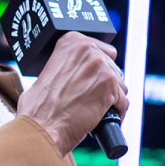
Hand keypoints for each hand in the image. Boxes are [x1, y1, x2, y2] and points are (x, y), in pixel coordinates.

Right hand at [16, 32, 127, 151]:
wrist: (42, 124)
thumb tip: (86, 71)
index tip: (95, 81)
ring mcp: (100, 67)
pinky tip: (106, 118)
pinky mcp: (110, 86)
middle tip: (94, 98)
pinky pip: (124, 101)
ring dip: (113, 98)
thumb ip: (72, 63)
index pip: (103, 51)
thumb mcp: (52, 69)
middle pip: (113, 68)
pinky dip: (118, 112)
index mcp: (72, 41)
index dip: (100, 69)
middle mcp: (88, 50)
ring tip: (98, 109)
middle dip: (106, 84)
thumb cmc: (41, 105)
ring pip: (120, 85)